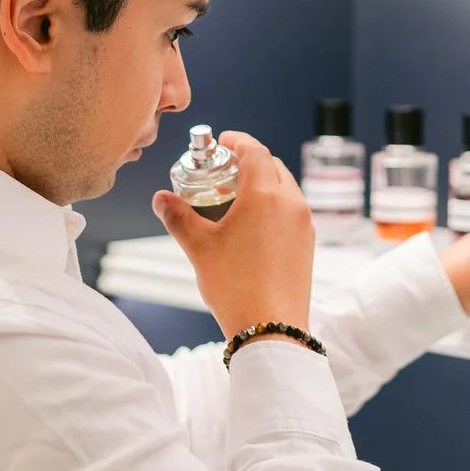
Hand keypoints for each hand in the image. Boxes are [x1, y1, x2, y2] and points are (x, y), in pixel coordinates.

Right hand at [152, 131, 314, 338]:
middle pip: (273, 166)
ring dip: (264, 183)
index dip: (237, 141)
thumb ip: (179, 218)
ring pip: (286, 188)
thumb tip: (161, 198)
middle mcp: (291, 203)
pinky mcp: (309, 244)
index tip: (222, 142)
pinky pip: (293, 211)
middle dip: (250, 161)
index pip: (255, 151)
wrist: (272, 329)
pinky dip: (275, 205)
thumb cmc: (235, 286)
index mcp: (265, 195)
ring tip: (237, 198)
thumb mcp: (199, 248)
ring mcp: (304, 224)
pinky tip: (255, 225)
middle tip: (224, 170)